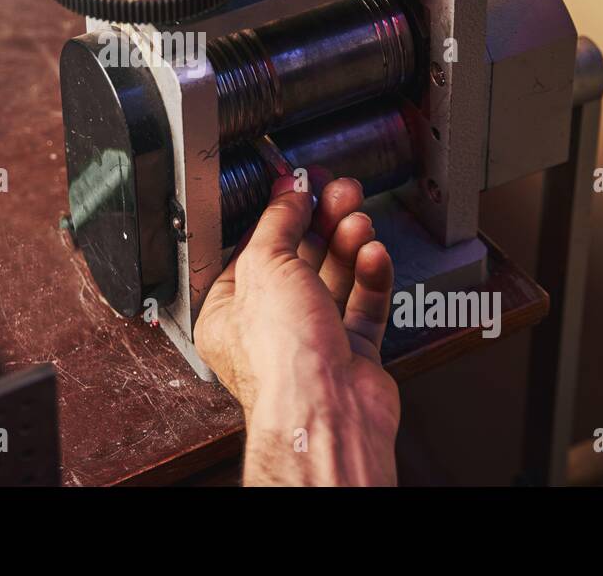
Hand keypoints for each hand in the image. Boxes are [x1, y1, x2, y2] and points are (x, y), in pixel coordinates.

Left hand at [195, 174, 399, 485]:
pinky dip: (371, 277)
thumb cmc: (281, 360)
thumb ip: (278, 223)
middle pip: (298, 261)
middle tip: (341, 194)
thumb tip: (287, 194)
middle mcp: (268, 330)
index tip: (301, 188)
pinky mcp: (351, 355)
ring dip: (348, 245)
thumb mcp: (265, 265)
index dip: (280, 214)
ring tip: (359, 220)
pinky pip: (363, 306)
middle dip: (322, 223)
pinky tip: (374, 255)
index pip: (254, 249)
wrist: (327, 413)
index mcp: (228, 312)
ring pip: (333, 280)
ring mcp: (312, 343)